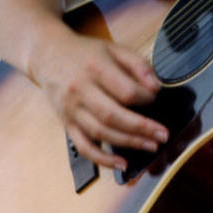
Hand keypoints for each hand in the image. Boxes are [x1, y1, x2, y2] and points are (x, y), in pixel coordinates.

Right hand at [32, 31, 166, 170]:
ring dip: (129, 143)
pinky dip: (103, 159)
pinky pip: (84, 147)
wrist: (50, 56)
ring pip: (101, 133)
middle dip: (142, 128)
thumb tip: (156, 87)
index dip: (146, 97)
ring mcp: (72, 110)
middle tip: (163, 134)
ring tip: (151, 146)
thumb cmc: (87, 54)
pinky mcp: (67, 124)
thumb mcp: (114, 49)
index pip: (125, 90)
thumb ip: (138, 64)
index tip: (155, 97)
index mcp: (95, 68)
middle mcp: (81, 90)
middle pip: (113, 115)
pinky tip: (122, 164)